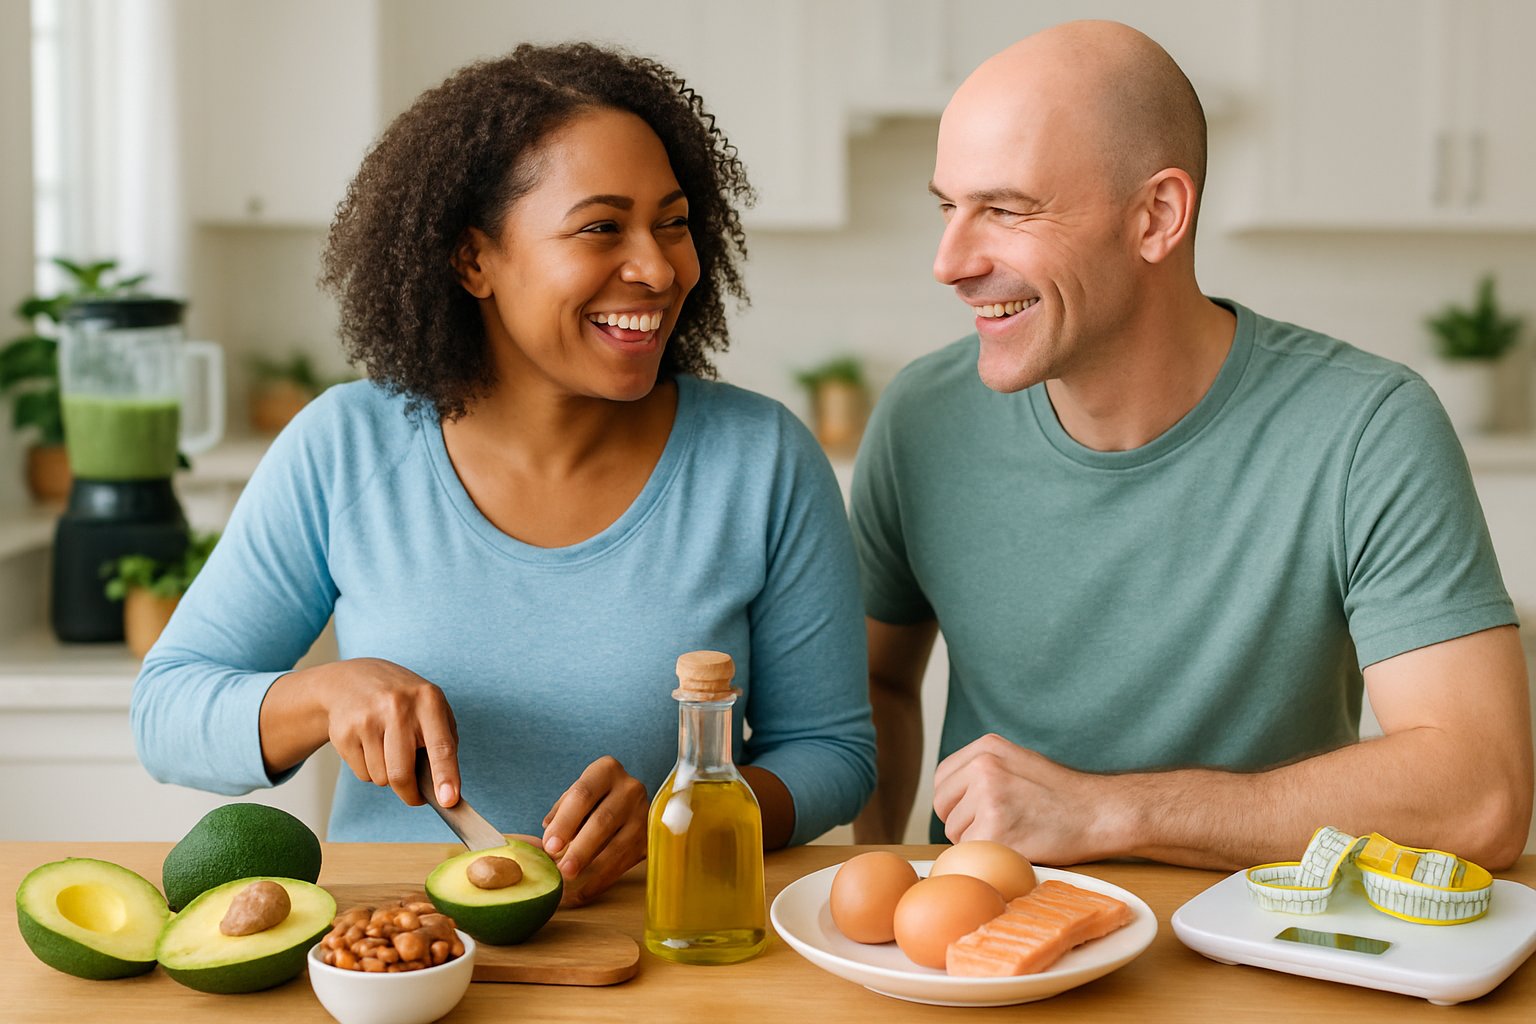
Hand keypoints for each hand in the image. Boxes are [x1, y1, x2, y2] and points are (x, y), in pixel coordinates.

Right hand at [321, 657, 459, 808]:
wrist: (351, 681)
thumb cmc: (402, 701)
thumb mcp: (431, 708)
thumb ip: (444, 742)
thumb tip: (447, 788)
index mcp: (428, 700)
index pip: (440, 746)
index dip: (446, 776)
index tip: (449, 801)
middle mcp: (397, 707)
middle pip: (401, 773)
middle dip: (410, 794)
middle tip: (415, 796)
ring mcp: (366, 719)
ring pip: (381, 778)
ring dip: (387, 775)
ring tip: (387, 749)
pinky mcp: (343, 732)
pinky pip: (362, 774)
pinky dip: (369, 769)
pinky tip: (369, 745)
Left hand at [540, 756, 648, 905]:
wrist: (627, 801)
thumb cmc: (593, 799)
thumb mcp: (575, 795)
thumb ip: (561, 812)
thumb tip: (549, 837)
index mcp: (607, 770)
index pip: (583, 794)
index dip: (565, 821)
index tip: (550, 845)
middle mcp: (630, 788)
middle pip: (603, 820)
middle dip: (580, 848)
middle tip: (561, 869)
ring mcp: (644, 813)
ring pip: (618, 844)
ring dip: (592, 867)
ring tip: (570, 881)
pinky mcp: (650, 838)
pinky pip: (626, 861)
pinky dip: (603, 879)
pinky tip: (584, 891)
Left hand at [931, 733, 1114, 863]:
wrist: (1099, 812)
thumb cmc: (1062, 795)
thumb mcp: (1019, 762)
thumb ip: (984, 770)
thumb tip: (952, 794)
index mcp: (986, 747)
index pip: (942, 778)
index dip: (956, 801)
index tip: (977, 811)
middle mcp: (984, 766)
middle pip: (943, 806)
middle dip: (962, 823)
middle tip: (997, 827)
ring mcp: (988, 797)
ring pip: (954, 832)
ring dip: (977, 841)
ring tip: (1013, 834)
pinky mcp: (995, 830)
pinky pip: (971, 852)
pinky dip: (989, 856)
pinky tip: (1016, 846)